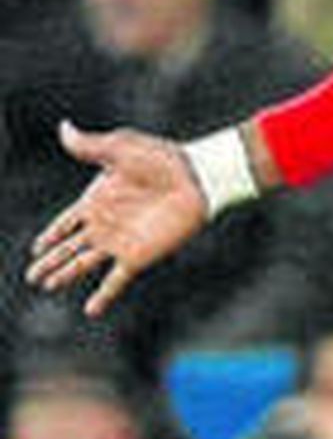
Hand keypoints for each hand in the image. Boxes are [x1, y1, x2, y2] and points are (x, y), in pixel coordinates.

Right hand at [26, 120, 206, 316]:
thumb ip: (90, 146)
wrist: (195, 180)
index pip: (66, 222)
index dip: (51, 234)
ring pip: (82, 264)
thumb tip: (64, 128)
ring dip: (64, 275)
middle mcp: (105, 224)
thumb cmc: (162, 159)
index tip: (36, 247)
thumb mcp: (120, 148)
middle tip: (31, 276)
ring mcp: (119, 242)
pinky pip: (115, 281)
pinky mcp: (137, 256)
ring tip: (47, 286)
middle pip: (68, 247)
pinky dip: (102, 296)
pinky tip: (90, 310)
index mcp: (96, 199)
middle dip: (49, 260)